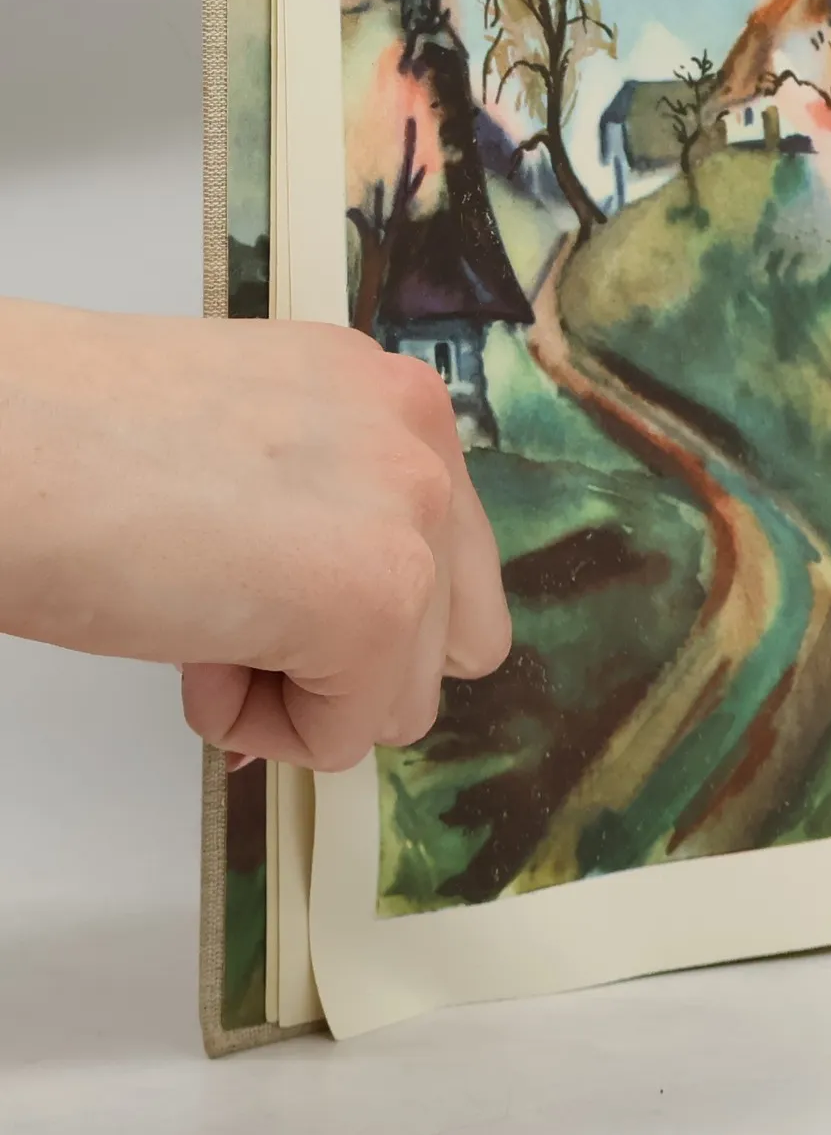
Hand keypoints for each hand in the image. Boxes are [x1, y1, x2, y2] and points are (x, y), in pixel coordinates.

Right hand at [0, 300, 510, 770]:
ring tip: (199, 620)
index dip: (350, 606)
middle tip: (239, 620)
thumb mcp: (248, 452)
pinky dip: (261, 728)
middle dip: (356, 662)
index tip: (267, 590)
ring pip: (405, 697)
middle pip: (459, 635)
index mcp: (389, 397)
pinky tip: (191, 649)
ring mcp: (410, 517)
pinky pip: (345, 737)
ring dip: (299, 692)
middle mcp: (420, 440)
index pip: (449, 555)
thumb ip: (326, 519)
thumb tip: (343, 636)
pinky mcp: (374, 601)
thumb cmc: (67, 442)